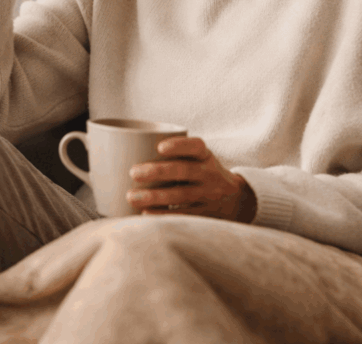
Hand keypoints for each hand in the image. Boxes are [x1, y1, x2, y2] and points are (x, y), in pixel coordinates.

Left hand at [126, 137, 256, 222]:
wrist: (237, 201)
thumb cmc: (202, 175)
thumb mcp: (198, 161)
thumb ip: (174, 157)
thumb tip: (124, 154)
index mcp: (205, 156)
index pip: (195, 146)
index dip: (179, 145)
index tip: (160, 147)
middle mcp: (210, 174)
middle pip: (184, 171)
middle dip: (157, 172)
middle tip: (133, 172)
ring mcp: (210, 195)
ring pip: (182, 195)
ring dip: (155, 196)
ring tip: (132, 197)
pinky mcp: (207, 215)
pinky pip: (184, 215)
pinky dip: (164, 214)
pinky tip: (146, 213)